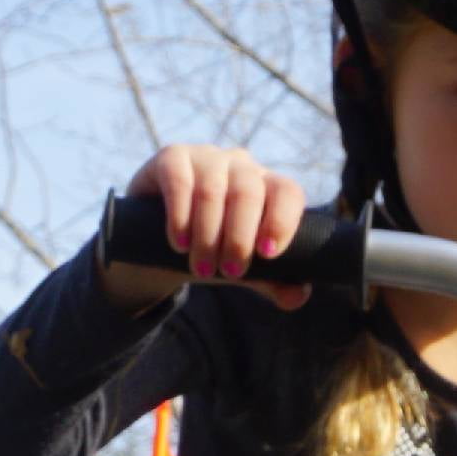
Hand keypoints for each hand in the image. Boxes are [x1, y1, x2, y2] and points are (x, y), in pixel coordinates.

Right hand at [108, 146, 308, 309]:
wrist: (159, 239)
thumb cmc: (214, 249)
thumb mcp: (244, 268)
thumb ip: (273, 281)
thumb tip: (297, 297)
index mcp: (267, 188)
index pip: (287, 193)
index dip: (282, 221)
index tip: (268, 254)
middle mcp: (240, 166)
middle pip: (247, 193)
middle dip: (239, 239)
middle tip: (231, 272)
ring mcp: (206, 158)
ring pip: (212, 191)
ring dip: (208, 236)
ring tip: (202, 269)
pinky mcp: (172, 158)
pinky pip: (179, 182)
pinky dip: (180, 217)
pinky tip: (180, 243)